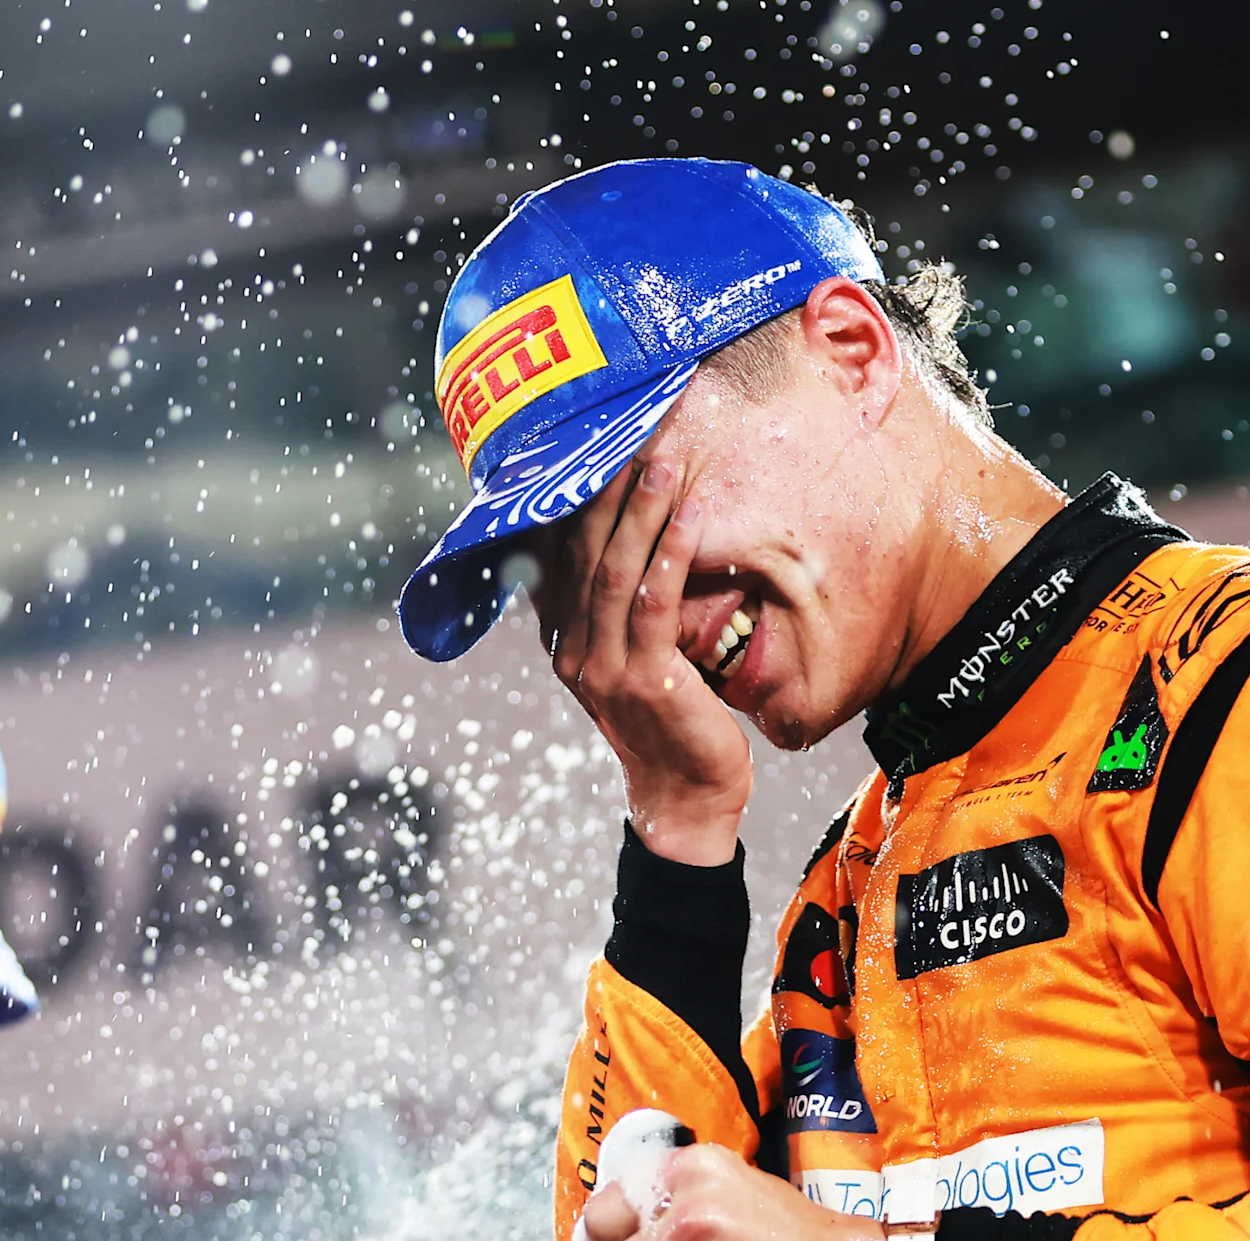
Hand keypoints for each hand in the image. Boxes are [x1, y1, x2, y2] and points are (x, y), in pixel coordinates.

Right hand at [532, 453, 755, 863]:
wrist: (684, 801)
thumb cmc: (669, 725)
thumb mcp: (631, 663)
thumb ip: (617, 615)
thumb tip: (626, 546)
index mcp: (563, 643)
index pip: (559, 555)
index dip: (578, 498)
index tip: (599, 443)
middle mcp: (572, 651)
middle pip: (582, 551)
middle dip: (609, 487)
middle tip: (635, 431)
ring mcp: (604, 667)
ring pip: (616, 569)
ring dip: (641, 509)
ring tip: (664, 458)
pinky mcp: (646, 678)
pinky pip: (656, 601)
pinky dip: (672, 552)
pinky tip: (691, 514)